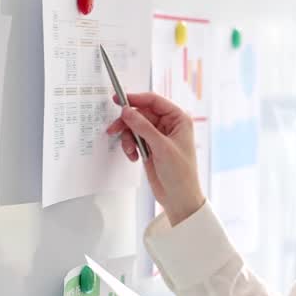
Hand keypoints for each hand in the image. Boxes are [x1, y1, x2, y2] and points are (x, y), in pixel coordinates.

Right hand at [105, 91, 205, 224]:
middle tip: (114, 129)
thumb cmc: (181, 174)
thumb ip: (143, 127)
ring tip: (129, 150)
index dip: (136, 98)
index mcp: (179, 119)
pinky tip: (134, 157)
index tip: (119, 100)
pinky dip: (130, 146)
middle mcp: (169, 125)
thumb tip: (128, 111)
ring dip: (128, 137)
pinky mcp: (150, 147)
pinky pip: (134, 139)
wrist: (179, 197)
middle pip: (141, 114)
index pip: (154, 101)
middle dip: (127, 123)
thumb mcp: (161, 147)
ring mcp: (158, 136)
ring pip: (135, 126)